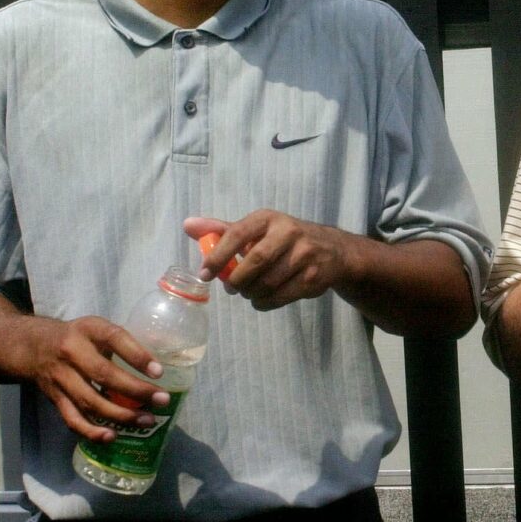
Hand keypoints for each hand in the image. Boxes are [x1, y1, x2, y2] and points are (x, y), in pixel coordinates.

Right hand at [22, 315, 168, 441]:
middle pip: (103, 374)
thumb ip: (122, 342)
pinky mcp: (55, 398)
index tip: (159, 372)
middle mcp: (71, 352)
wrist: (33, 346)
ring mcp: (61, 377)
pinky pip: (72, 419)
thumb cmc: (78, 337)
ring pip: (90, 401)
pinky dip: (92, 431)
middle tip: (162, 400)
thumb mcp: (97, 328)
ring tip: (147, 421)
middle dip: (135, 390)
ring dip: (120, 415)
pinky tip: (113, 436)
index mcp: (88, 329)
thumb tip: (157, 365)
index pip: (115, 338)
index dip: (137, 355)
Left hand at [184, 212, 349, 310]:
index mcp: (268, 218)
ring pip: (267, 283)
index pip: (237, 233)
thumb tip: (187, 225)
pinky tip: (262, 299)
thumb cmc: (284, 239)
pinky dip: (265, 303)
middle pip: (255, 262)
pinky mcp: (313, 277)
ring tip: (249, 292)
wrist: (333, 251)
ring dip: (251, 294)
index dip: (218, 255)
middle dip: (237, 280)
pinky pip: (281, 296)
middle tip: (231, 288)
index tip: (205, 274)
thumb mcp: (257, 229)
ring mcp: (304, 255)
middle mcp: (289, 232)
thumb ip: (223, 230)